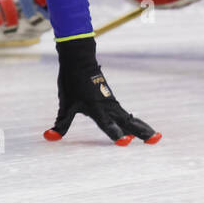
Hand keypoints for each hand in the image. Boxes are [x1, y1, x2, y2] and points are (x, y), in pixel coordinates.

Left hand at [45, 36, 160, 144]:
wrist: (80, 60)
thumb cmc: (71, 82)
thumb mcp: (65, 105)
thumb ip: (61, 124)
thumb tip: (48, 137)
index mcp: (96, 109)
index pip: (108, 125)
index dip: (116, 135)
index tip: (127, 142)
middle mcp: (108, 107)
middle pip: (128, 122)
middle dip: (141, 132)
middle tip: (155, 140)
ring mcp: (112, 103)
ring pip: (130, 118)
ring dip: (143, 127)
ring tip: (154, 137)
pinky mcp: (113, 101)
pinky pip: (127, 114)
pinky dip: (136, 121)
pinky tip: (140, 128)